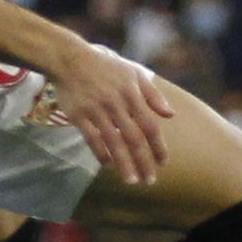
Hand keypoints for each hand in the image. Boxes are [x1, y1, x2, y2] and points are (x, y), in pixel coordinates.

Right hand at [49, 40, 173, 186]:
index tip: (163, 163)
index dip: (157, 146)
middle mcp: (116, 103)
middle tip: (149, 180)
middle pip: (133, 138)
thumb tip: (170, 115)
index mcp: (132, 94)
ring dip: (124, 164)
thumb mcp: (133, 74)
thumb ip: (153, 95)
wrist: (71, 60)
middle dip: (143, 161)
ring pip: (113, 142)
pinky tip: (108, 166)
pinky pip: (92, 139)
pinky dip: (101, 154)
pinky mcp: (78, 115)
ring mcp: (96, 110)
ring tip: (131, 181)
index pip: (149, 125)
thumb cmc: (105, 68)